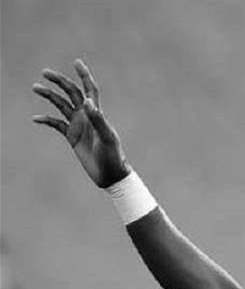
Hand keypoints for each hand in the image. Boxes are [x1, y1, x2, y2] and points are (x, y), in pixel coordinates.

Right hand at [32, 59, 131, 188]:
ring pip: (61, 105)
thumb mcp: (106, 137)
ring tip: (35, 87)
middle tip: (44, 72)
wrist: (110, 175)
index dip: (84, 75)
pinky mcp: (72, 137)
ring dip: (49, 96)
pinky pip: (56, 124)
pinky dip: (46, 120)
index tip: (76, 62)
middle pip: (71, 93)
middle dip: (60, 81)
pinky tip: (36, 119)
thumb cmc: (113, 156)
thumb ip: (98, 120)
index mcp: (96, 113)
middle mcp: (87, 116)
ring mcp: (79, 125)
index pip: (90, 89)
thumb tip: (87, 102)